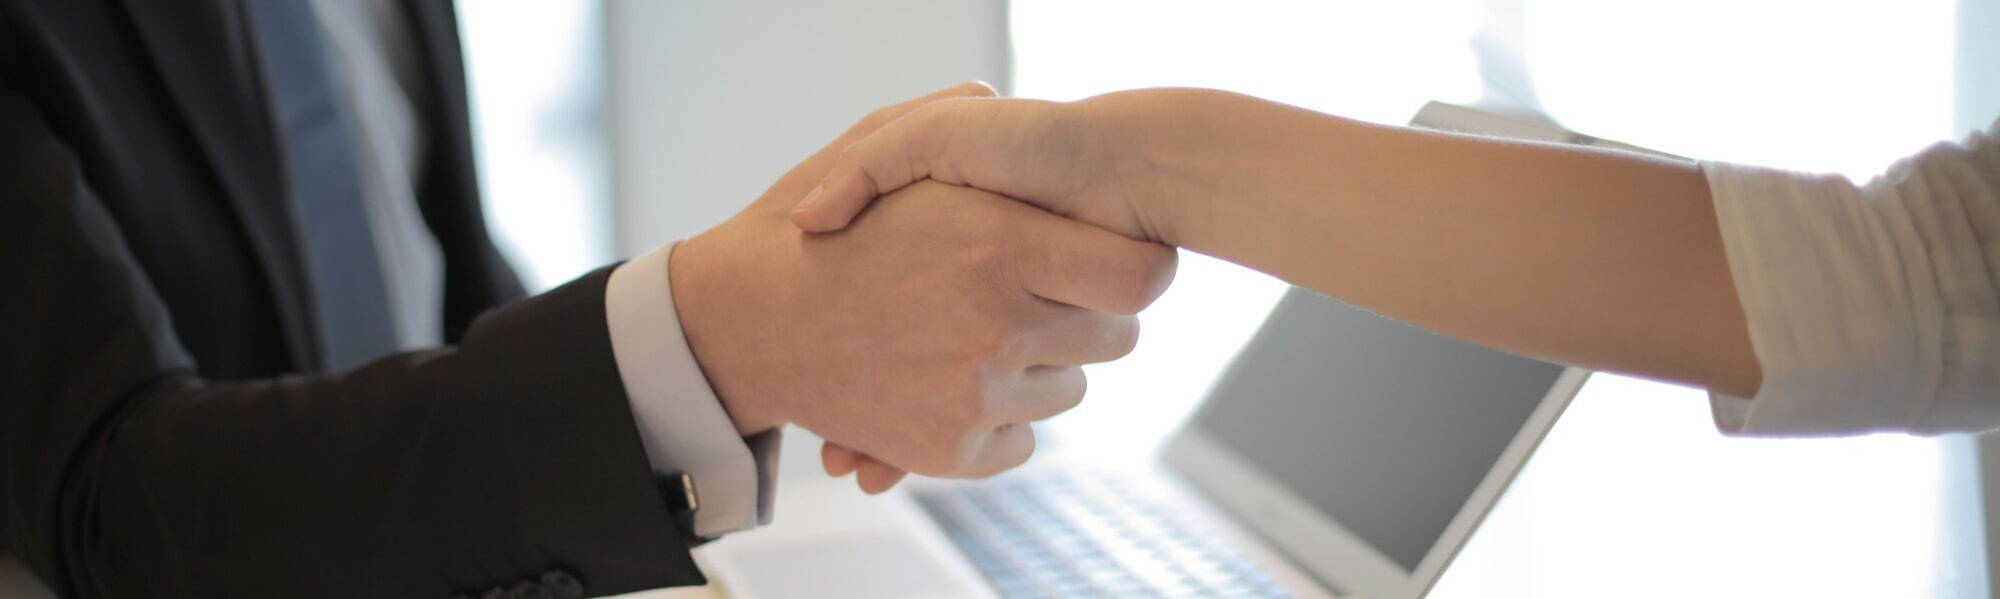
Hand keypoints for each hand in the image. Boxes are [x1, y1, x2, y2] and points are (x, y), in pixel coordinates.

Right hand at [670, 89, 1177, 488]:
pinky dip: (1000, 419)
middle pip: (1116, 338)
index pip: (1141, 275)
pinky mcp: (948, 452)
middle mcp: (997, 325)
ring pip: (1068, 389)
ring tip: (976, 331)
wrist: (741, 323)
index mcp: (997, 243)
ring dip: (1039, 365)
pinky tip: (956, 380)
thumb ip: (949, 119)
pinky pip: (1022, 441)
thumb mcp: (874, 146)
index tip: (1109, 259)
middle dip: (1085, 313)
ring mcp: (973, 396)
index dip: (1135, 266)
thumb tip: (999, 101)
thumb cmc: (811, 228)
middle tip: (1039, 293)